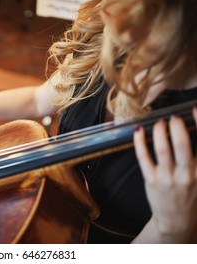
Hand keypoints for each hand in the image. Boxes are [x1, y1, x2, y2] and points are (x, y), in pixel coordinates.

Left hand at [133, 107, 196, 240]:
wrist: (178, 221)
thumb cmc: (190, 194)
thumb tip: (189, 130)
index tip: (195, 108)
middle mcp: (187, 175)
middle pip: (183, 146)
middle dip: (177, 128)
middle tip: (174, 118)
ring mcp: (167, 178)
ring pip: (162, 150)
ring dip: (159, 132)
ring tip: (159, 123)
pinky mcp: (151, 181)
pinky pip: (143, 158)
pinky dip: (140, 142)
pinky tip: (138, 131)